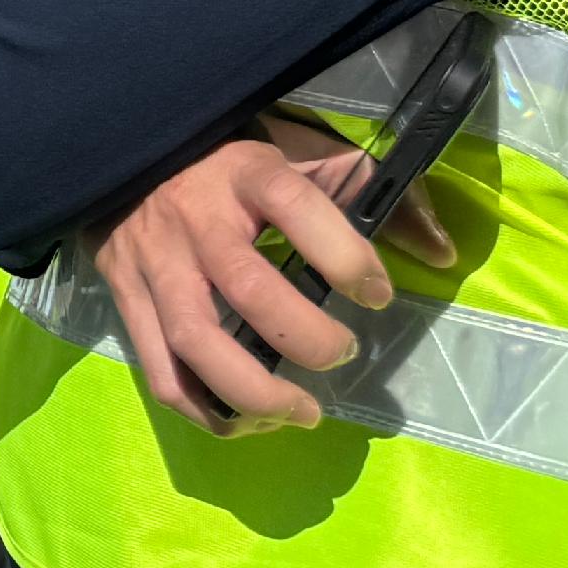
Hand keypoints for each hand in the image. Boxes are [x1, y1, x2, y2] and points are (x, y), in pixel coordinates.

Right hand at [88, 114, 458, 434]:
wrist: (126, 149)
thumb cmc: (233, 160)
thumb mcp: (303, 154)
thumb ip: (375, 195)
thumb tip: (443, 254)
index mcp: (245, 171)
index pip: (293, 203)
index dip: (341, 253)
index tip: (377, 294)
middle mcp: (194, 215)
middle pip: (248, 288)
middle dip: (306, 337)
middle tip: (342, 354)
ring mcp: (153, 260)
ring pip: (196, 340)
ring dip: (255, 391)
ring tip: (303, 411)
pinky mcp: (124, 295)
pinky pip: (162, 370)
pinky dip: (206, 409)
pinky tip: (249, 419)